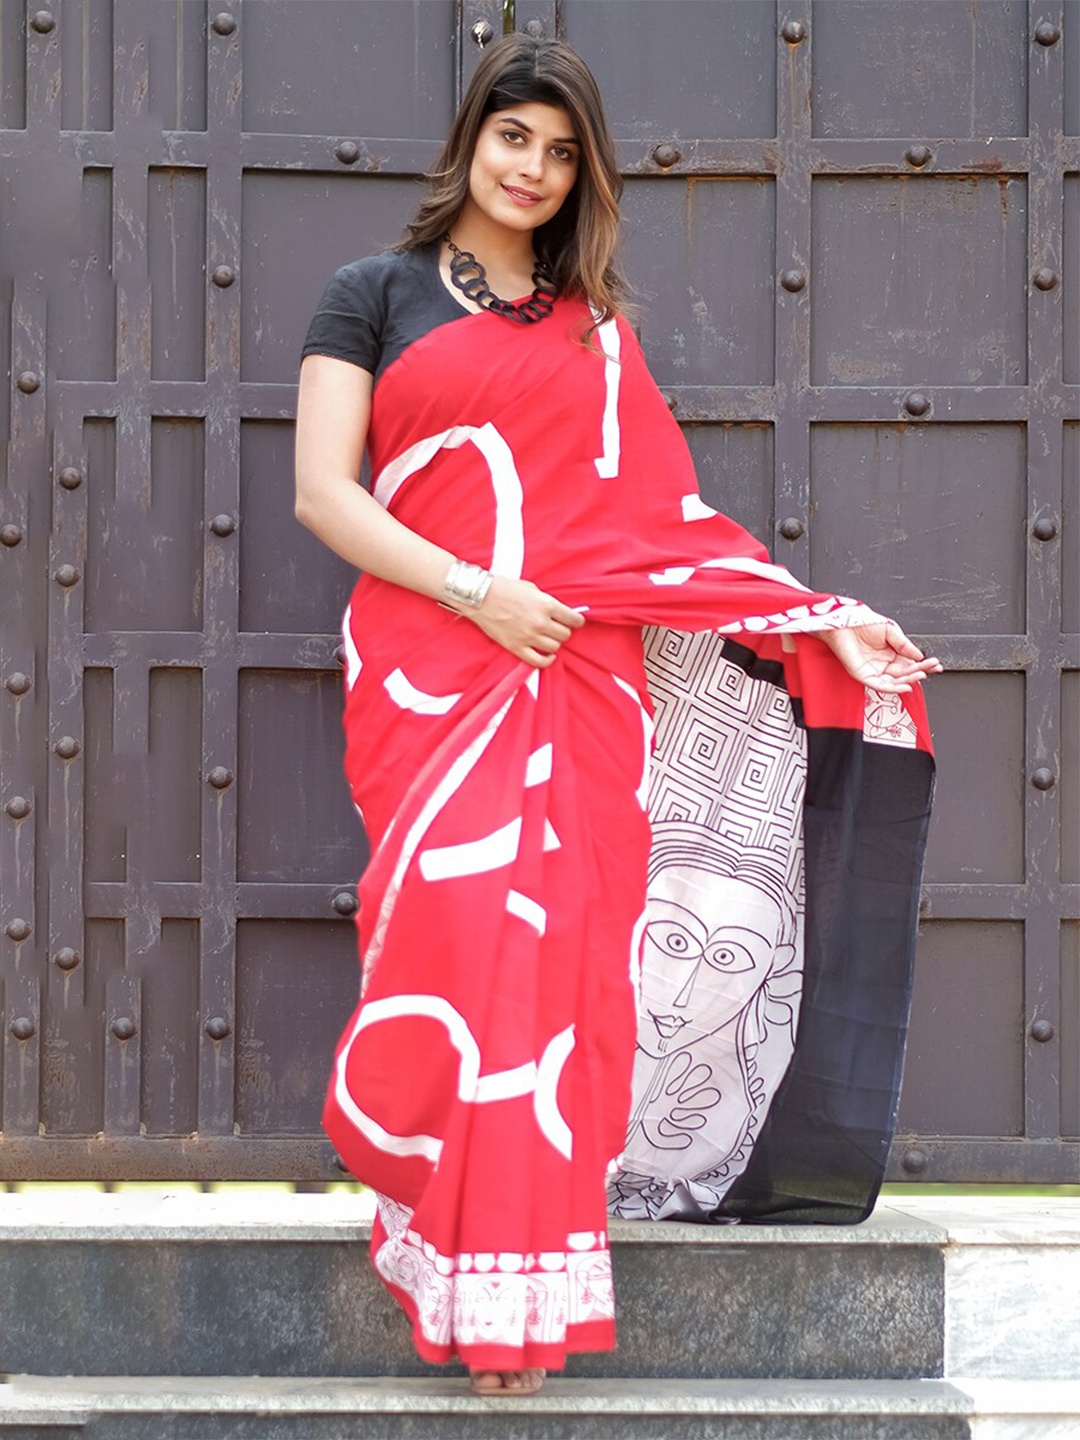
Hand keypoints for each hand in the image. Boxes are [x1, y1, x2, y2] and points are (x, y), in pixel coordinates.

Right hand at [461, 575, 584, 667]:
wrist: (480, 597)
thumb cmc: (505, 588)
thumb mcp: (532, 588)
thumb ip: (547, 601)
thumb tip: (560, 612)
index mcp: (547, 605)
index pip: (574, 620)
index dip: (576, 621)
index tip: (574, 622)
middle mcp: (540, 622)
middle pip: (565, 635)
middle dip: (563, 631)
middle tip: (556, 627)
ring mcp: (528, 636)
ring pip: (555, 647)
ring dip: (553, 643)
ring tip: (547, 637)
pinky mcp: (516, 647)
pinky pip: (539, 661)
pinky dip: (547, 660)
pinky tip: (548, 655)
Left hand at [819, 621, 942, 693]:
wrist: (843, 622)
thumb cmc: (862, 623)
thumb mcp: (890, 631)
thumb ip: (904, 644)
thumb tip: (919, 655)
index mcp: (891, 652)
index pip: (910, 663)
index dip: (923, 665)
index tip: (936, 665)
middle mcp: (883, 663)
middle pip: (905, 673)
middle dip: (920, 671)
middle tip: (931, 668)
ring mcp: (873, 670)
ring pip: (895, 681)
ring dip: (909, 680)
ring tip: (921, 675)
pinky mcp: (863, 675)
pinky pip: (880, 685)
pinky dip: (893, 687)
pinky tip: (905, 686)